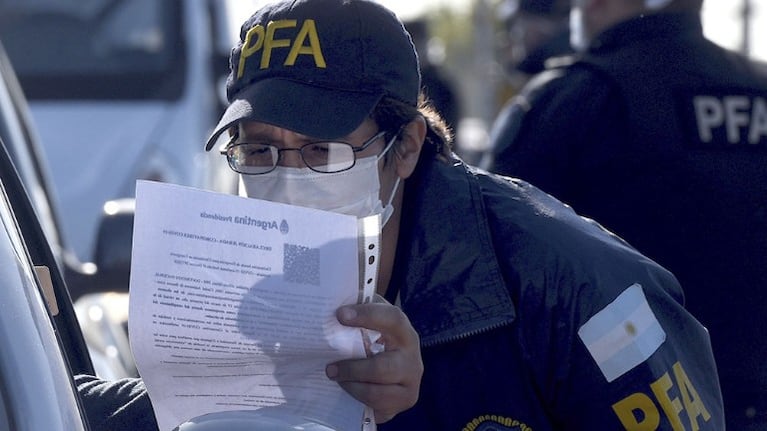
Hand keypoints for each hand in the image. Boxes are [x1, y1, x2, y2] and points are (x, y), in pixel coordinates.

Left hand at [325, 299, 421, 422]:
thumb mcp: (373, 328)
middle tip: (329, 367)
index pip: (392, 318)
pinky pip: (377, 404)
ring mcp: (410, 382)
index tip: (340, 315)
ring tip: (334, 377)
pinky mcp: (404, 401)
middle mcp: (413, 358)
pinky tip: (347, 389)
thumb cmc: (378, 345)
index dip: (367, 315)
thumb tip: (330, 301)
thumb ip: (359, 314)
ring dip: (351, 385)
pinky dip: (357, 397)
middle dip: (352, 369)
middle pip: (382, 367)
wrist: (395, 375)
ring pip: (377, 391)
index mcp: (404, 332)